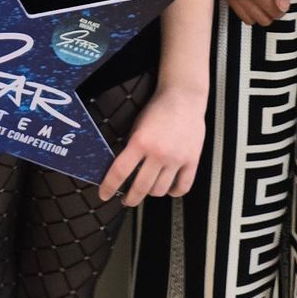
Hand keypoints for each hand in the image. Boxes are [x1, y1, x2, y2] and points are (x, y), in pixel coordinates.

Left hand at [99, 85, 204, 205]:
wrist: (183, 97)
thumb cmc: (158, 108)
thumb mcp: (137, 126)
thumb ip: (131, 148)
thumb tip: (122, 171)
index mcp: (140, 142)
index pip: (120, 172)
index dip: (109, 187)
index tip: (104, 195)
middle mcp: (158, 153)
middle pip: (140, 187)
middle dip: (130, 198)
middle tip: (126, 200)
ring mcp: (177, 158)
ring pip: (160, 190)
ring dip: (150, 193)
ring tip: (147, 189)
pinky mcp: (192, 160)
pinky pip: (182, 187)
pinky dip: (173, 192)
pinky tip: (168, 188)